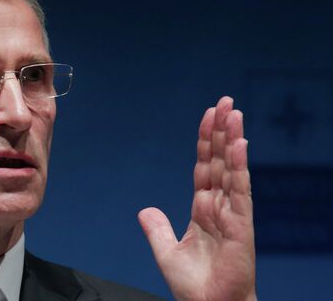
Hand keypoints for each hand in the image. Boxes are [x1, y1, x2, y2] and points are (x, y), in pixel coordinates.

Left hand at [138, 97, 255, 300]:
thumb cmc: (195, 285)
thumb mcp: (167, 252)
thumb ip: (157, 229)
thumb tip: (144, 211)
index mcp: (203, 209)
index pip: (205, 167)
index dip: (205, 142)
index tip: (208, 117)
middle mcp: (219, 206)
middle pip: (220, 160)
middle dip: (221, 131)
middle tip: (224, 102)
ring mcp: (232, 213)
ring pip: (231, 169)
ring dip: (232, 139)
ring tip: (232, 112)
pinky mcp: (241, 225)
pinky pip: (239, 190)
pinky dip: (239, 166)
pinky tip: (239, 143)